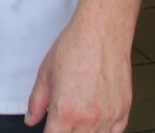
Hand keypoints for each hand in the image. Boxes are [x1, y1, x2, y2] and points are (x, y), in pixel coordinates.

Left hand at [23, 18, 132, 132]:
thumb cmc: (75, 47)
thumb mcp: (45, 74)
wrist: (102, 32)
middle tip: (63, 122)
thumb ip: (36, 102)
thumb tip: (31, 119)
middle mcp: (88, 119)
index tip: (49, 128)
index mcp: (65, 112)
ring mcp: (109, 117)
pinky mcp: (123, 111)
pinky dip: (105, 132)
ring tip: (79, 120)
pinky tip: (97, 123)